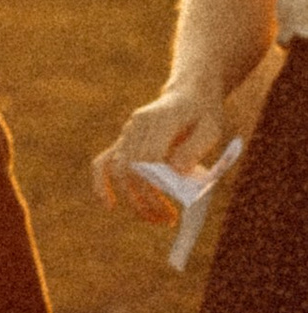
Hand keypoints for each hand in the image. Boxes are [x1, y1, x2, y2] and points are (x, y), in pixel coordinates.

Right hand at [93, 87, 224, 223]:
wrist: (188, 93)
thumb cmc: (203, 113)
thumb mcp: (211, 128)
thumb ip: (194, 148)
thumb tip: (175, 171)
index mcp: (159, 119)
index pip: (149, 157)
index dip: (157, 184)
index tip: (173, 204)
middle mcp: (136, 126)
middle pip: (133, 168)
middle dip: (147, 199)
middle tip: (167, 219)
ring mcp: (126, 133)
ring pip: (119, 171)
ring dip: (133, 199)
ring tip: (153, 218)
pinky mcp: (123, 142)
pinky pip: (103, 163)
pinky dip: (101, 184)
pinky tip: (108, 204)